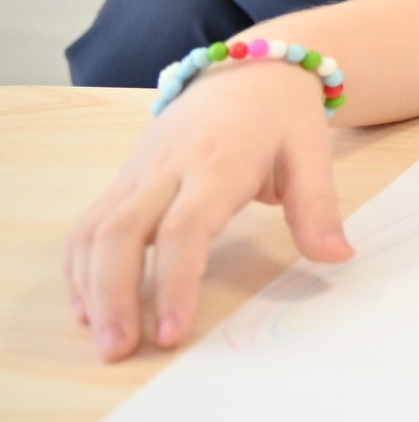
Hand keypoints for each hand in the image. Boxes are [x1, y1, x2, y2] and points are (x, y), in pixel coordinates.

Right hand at [66, 63, 347, 360]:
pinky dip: (80, 266)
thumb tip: (336, 258)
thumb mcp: (313, 152)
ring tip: (103, 339)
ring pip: (95, 230)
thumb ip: (318, 208)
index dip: (174, 282)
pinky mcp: (125, 180)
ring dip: (89, 287)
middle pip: (120, 233)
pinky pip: (89, 224)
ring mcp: (140, 174)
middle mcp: (168, 170)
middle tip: (118, 350)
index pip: (183, 229)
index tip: (173, 332)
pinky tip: (89, 306)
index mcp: (218, 165)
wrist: (248, 71)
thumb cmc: (282, 116)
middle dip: (114, 295)